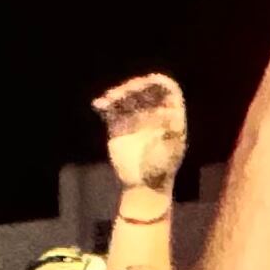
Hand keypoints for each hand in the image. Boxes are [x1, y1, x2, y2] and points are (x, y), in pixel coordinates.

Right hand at [93, 73, 189, 193]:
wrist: (143, 186)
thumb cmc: (161, 169)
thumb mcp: (170, 149)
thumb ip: (170, 130)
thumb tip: (165, 111)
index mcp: (169, 114)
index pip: (165, 89)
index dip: (156, 83)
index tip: (145, 83)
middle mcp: (152, 112)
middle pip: (143, 90)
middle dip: (133, 87)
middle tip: (122, 92)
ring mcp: (135, 119)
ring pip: (126, 97)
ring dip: (117, 94)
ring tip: (108, 99)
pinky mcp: (118, 127)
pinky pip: (111, 110)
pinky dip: (105, 105)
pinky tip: (99, 105)